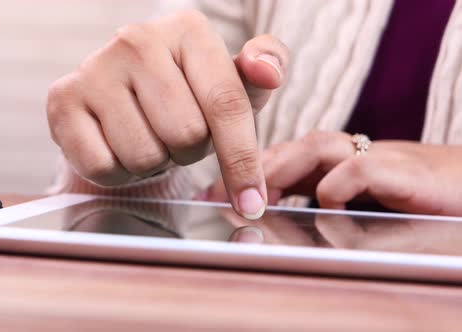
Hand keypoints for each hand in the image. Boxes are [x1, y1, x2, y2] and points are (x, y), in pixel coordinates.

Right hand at [46, 10, 288, 218]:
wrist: (122, 95)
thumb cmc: (187, 92)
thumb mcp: (232, 81)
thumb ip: (263, 70)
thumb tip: (267, 72)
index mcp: (187, 30)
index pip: (225, 104)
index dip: (242, 160)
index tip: (252, 201)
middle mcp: (136, 39)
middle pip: (185, 135)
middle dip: (188, 151)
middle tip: (176, 136)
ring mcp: (94, 68)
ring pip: (144, 156)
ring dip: (153, 161)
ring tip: (147, 137)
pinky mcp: (62, 99)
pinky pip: (104, 167)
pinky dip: (119, 173)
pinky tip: (118, 146)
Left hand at [205, 131, 461, 215]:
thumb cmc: (416, 203)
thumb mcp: (362, 208)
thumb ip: (323, 211)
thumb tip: (275, 226)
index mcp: (340, 164)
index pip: (285, 158)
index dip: (247, 170)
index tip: (212, 193)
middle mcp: (354, 156)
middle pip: (294, 148)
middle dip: (254, 167)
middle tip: (221, 193)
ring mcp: (381, 159)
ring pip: (320, 148)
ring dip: (283, 169)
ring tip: (258, 194)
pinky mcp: (409, 174)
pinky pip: (366, 167)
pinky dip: (341, 182)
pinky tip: (325, 200)